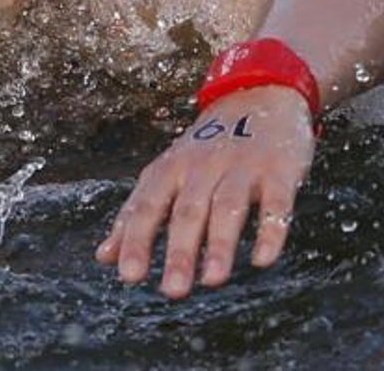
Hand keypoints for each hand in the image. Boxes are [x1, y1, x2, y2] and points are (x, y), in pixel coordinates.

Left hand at [95, 84, 315, 297]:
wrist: (260, 93)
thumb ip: (137, 214)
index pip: (147, 206)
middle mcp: (202, 165)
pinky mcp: (279, 169)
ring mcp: (241, 166)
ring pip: (227, 206)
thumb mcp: (167, 171)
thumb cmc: (206, 146)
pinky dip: (270, 231)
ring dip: (219, 244)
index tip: (128, 275)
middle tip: (172, 290)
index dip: (136, 239)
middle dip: (179, 251)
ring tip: (212, 280)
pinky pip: (275, 202)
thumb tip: (104, 257)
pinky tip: (262, 259)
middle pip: (187, 210)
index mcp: (171, 167)